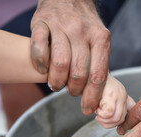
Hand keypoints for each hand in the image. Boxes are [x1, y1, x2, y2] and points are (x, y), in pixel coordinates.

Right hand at [30, 0, 110, 114]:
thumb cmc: (85, 26)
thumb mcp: (100, 41)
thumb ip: (99, 65)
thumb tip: (98, 97)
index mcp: (101, 38)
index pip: (98, 75)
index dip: (92, 96)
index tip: (87, 109)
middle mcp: (82, 31)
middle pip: (78, 72)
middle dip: (74, 90)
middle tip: (71, 92)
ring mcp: (61, 25)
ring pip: (59, 64)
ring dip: (57, 81)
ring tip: (57, 85)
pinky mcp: (41, 22)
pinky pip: (39, 50)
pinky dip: (40, 65)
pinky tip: (43, 70)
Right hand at [95, 74, 134, 128]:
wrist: (87, 71)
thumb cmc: (93, 85)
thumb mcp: (105, 96)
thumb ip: (114, 107)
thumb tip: (119, 126)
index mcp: (123, 96)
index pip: (132, 112)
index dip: (126, 123)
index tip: (120, 130)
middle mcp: (123, 94)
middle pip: (121, 119)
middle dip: (108, 123)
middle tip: (99, 117)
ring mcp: (119, 94)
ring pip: (116, 118)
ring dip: (104, 119)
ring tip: (97, 113)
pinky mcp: (111, 94)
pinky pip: (109, 113)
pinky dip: (101, 115)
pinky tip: (96, 109)